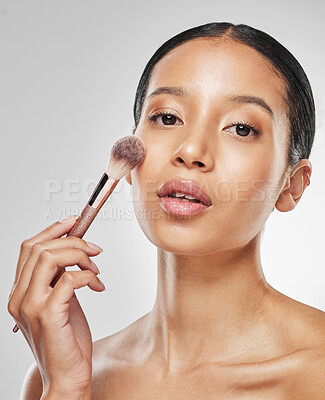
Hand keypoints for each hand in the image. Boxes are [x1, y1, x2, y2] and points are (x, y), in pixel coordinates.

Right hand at [7, 216, 104, 396]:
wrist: (67, 376)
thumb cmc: (67, 339)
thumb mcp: (62, 301)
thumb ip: (60, 278)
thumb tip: (75, 252)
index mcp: (20, 292)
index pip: (28, 248)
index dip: (52, 230)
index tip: (73, 222)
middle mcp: (19, 297)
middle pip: (40, 248)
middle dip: (72, 241)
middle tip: (94, 250)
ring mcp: (31, 306)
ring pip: (50, 258)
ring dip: (80, 256)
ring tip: (95, 270)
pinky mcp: (48, 314)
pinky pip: (69, 279)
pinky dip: (87, 276)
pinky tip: (96, 285)